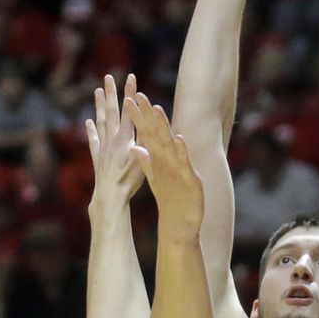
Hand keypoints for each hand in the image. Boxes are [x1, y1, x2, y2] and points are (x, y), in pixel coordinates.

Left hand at [86, 73, 144, 208]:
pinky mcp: (98, 158)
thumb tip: (150, 124)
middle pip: (112, 111)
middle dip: (111, 93)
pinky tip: (88, 122)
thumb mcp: (144, 160)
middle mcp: (112, 139)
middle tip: (107, 76)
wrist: (110, 196)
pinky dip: (91, 130)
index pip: (129, 111)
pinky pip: (94, 140)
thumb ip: (146, 141)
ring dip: (100, 105)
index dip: (130, 93)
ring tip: (97, 91)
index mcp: (125, 138)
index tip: (131, 77)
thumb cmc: (130, 181)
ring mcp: (103, 147)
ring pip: (101, 121)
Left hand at [126, 93, 203, 236]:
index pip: (148, 134)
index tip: (129, 100)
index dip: (139, 118)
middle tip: (139, 95)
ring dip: (165, 126)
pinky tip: (178, 138)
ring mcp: (180, 167)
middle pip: (158, 133)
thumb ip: (146, 162)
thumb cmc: (171, 198)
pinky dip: (180, 150)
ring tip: (158, 109)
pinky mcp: (189, 178)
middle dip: (149, 114)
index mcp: (161, 159)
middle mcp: (170, 159)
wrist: (181, 222)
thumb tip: (134, 148)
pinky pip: (183, 162)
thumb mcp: (155, 178)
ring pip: (170, 143)